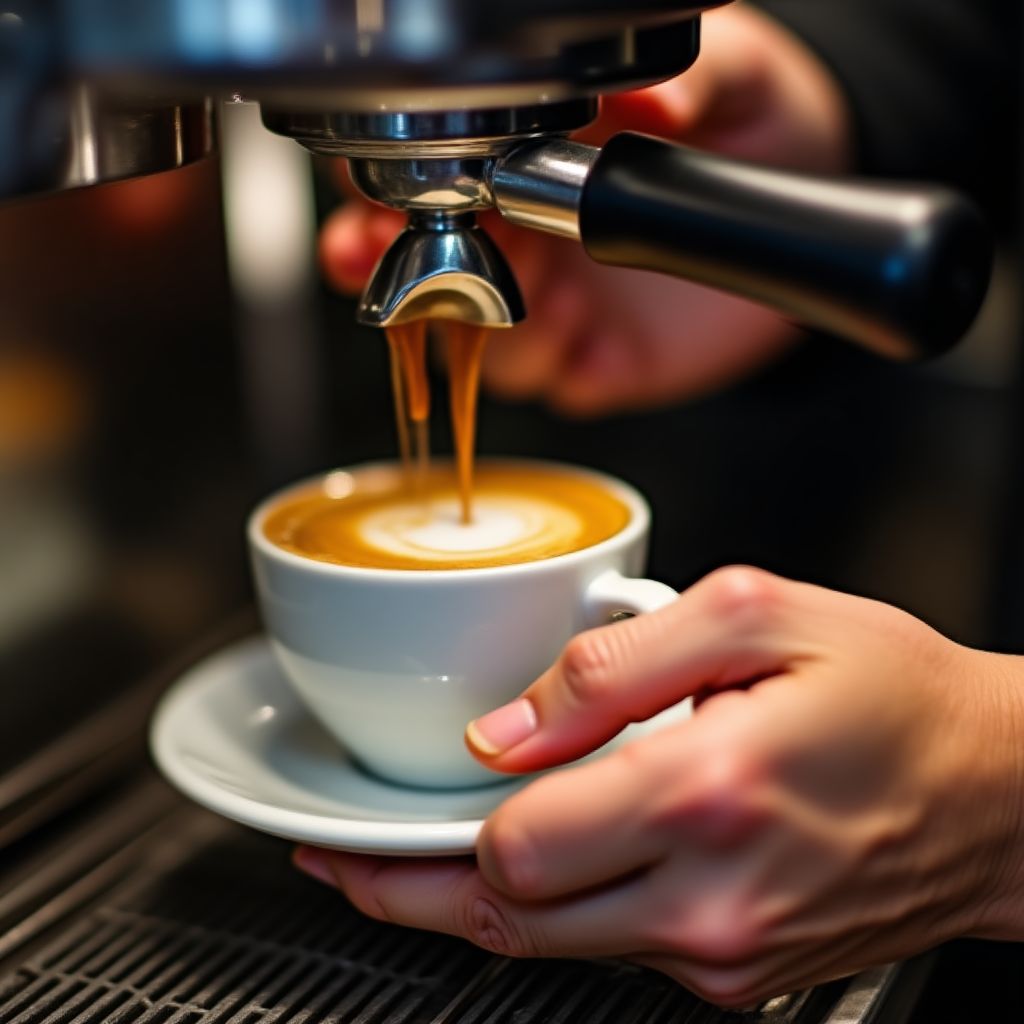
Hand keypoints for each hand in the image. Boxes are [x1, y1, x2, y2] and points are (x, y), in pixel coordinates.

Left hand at [295, 567, 1023, 1006]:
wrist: (994, 793)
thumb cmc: (889, 692)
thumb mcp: (757, 615)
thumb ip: (616, 663)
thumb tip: (507, 728)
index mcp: (707, 792)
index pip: (517, 845)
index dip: (437, 825)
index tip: (388, 809)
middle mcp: (710, 899)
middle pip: (508, 918)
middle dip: (415, 885)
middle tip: (345, 859)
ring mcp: (725, 955)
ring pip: (548, 948)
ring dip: (475, 902)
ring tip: (400, 870)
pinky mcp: (737, 976)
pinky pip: (610, 949)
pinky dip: (557, 910)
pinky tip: (536, 865)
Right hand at [320, 5, 852, 415]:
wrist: (808, 185)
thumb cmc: (746, 114)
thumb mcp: (727, 74)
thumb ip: (686, 80)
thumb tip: (648, 96)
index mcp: (524, 163)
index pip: (416, 183)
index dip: (376, 204)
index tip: (376, 215)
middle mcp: (527, 239)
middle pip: (417, 280)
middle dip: (405, 286)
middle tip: (427, 275)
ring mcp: (560, 305)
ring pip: (479, 348)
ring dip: (497, 334)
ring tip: (553, 303)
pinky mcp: (604, 361)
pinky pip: (561, 390)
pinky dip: (567, 375)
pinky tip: (596, 348)